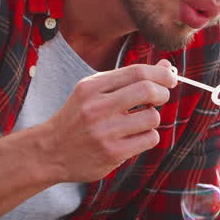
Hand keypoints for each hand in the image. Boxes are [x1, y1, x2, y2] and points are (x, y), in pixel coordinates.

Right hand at [39, 60, 176, 182]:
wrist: (50, 151)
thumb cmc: (79, 117)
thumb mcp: (95, 91)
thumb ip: (129, 78)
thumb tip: (166, 66)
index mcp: (91, 87)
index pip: (136, 72)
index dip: (160, 73)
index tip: (169, 77)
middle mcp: (96, 108)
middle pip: (148, 91)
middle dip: (162, 93)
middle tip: (161, 97)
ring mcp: (104, 132)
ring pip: (152, 117)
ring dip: (152, 118)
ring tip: (139, 121)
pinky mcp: (112, 153)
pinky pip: (149, 139)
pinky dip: (148, 136)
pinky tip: (133, 137)